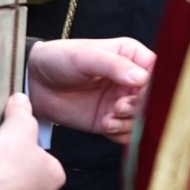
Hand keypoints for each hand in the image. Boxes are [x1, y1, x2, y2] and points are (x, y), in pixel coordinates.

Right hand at [0, 93, 65, 189]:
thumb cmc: (6, 165)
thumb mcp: (18, 124)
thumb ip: (22, 111)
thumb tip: (20, 100)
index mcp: (55, 176)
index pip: (45, 158)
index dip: (28, 147)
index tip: (14, 143)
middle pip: (30, 177)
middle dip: (16, 168)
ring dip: (3, 185)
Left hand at [27, 38, 154, 142]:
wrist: (33, 83)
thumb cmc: (58, 59)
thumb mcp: (85, 56)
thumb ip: (113, 66)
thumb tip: (142, 78)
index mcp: (130, 55)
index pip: (156, 70)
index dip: (152, 84)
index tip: (137, 90)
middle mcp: (129, 79)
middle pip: (153, 98)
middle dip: (140, 106)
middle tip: (119, 106)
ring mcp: (121, 101)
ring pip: (142, 118)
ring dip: (130, 122)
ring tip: (110, 118)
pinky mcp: (110, 120)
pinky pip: (127, 133)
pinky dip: (121, 133)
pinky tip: (106, 126)